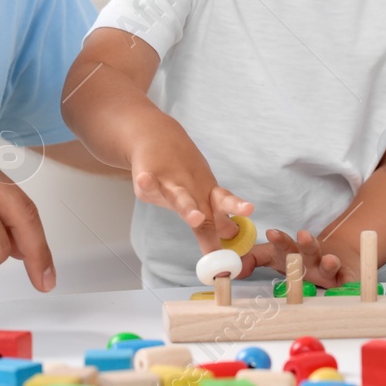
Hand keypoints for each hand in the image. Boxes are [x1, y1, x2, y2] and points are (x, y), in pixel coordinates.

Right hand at [127, 120, 251, 252]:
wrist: (157, 135)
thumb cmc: (183, 171)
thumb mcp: (203, 191)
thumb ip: (215, 216)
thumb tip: (232, 236)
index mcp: (209, 196)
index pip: (226, 214)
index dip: (233, 230)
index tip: (241, 250)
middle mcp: (194, 190)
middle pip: (208, 208)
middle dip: (218, 224)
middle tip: (231, 234)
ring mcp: (171, 182)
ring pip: (181, 198)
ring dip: (188, 208)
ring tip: (195, 218)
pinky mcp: (149, 174)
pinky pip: (148, 181)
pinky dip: (147, 181)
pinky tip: (145, 180)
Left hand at [244, 228, 345, 287]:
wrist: (339, 255)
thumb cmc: (300, 259)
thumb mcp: (275, 257)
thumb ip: (254, 257)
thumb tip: (233, 267)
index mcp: (292, 253)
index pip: (284, 245)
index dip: (279, 239)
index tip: (271, 231)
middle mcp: (311, 259)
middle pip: (308, 249)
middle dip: (306, 243)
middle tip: (303, 235)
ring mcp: (329, 269)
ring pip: (329, 264)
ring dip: (329, 261)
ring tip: (330, 259)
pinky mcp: (345, 278)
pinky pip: (348, 281)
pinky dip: (351, 282)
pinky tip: (351, 284)